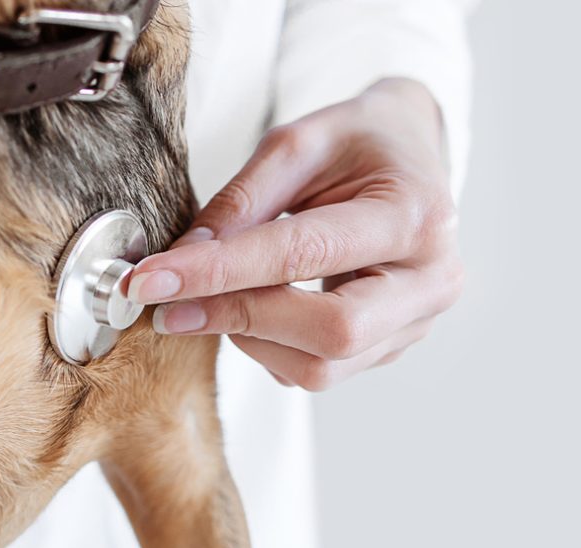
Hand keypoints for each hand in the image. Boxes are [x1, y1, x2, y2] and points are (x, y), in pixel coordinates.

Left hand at [129, 78, 462, 389]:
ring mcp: (417, 323)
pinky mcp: (392, 348)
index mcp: (415, 215)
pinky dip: (269, 346)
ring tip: (217, 295)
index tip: (150, 281)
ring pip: (321, 368)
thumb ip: (242, 202)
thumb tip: (183, 263)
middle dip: (239, 319)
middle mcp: (430, 280)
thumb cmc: (357, 143)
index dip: (221, 273)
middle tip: (168, 305)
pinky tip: (256, 307)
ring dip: (249, 337)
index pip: (306, 254)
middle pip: (331, 332)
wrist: (411, 155)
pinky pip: (319, 371)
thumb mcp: (297, 143)